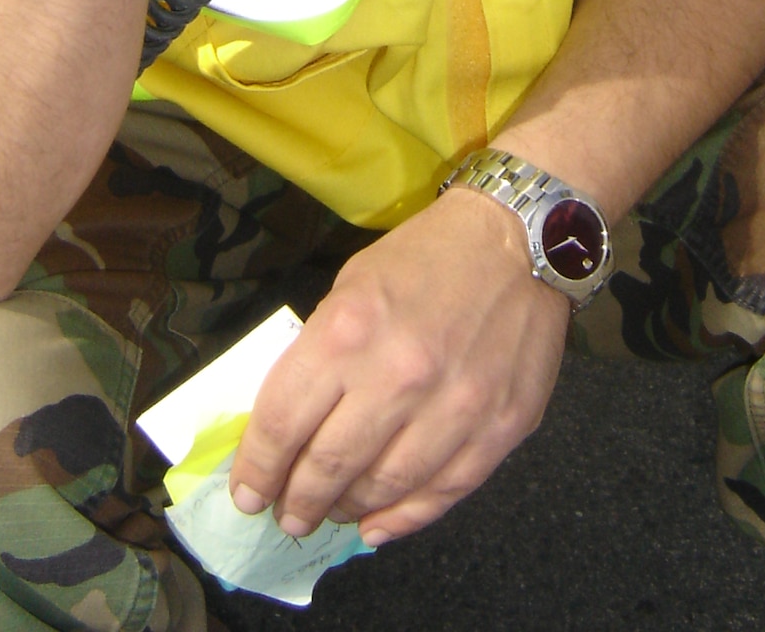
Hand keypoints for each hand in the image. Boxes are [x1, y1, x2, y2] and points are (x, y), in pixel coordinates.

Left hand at [227, 186, 568, 546]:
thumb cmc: (423, 258)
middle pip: (328, 466)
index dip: (257, 468)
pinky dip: (402, 519)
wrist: (517, 241)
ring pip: (382, 489)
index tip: (247, 492)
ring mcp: (453, 408)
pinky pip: (441, 494)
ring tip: (328, 514)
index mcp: (349, 331)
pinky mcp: (498, 429)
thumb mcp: (351, 285)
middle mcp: (397, 376)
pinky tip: (376, 525)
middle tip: (285, 515)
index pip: (283, 423)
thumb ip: (320, 354)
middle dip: (296, 500)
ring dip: (344, 511)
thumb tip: (290, 424)